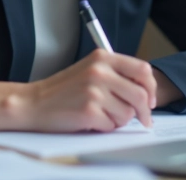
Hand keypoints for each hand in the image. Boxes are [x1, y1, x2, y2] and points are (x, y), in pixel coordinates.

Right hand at [19, 49, 157, 132]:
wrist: (34, 103)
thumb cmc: (62, 90)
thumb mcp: (90, 70)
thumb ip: (116, 74)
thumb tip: (146, 91)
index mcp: (103, 58)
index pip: (142, 69)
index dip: (151, 87)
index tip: (151, 100)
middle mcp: (100, 71)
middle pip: (140, 94)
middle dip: (144, 112)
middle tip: (144, 120)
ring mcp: (94, 91)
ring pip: (127, 113)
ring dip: (119, 120)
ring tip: (102, 115)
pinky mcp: (89, 111)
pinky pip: (111, 125)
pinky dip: (104, 127)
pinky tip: (90, 121)